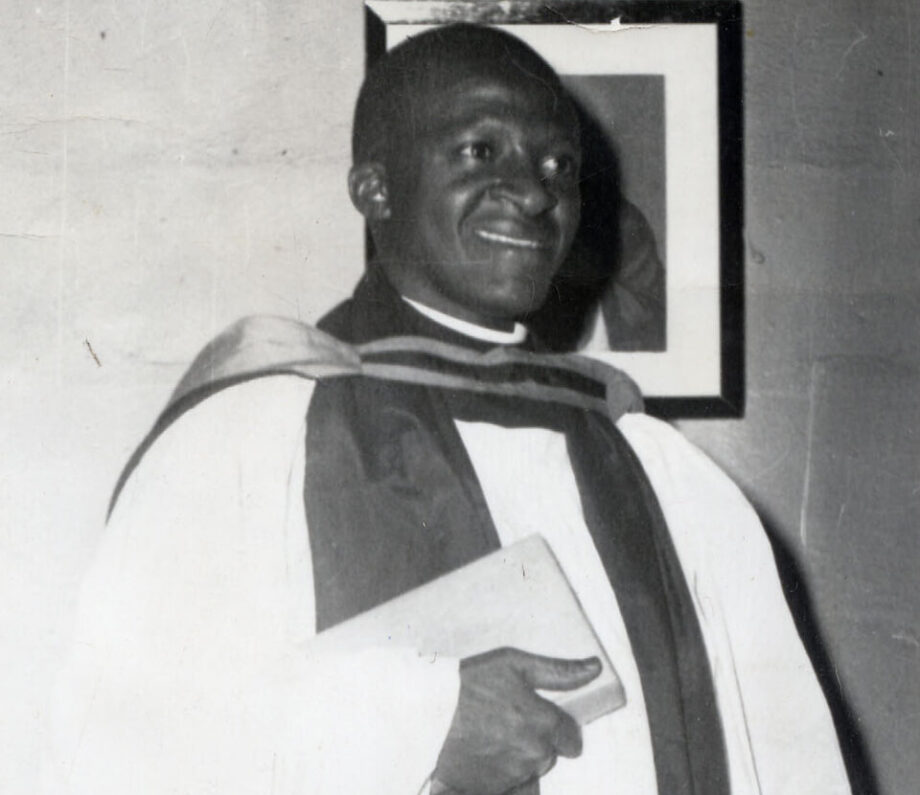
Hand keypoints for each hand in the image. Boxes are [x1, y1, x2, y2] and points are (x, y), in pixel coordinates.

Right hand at [434, 647, 600, 794]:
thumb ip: (559, 672)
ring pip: (528, 772)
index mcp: (544, 723)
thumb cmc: (467, 684)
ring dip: (517, 760)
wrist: (426, 713)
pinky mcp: (491, 791)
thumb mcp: (513, 664)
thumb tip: (594, 669)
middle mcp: (534, 754)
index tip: (538, 716)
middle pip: (549, 755)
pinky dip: (501, 778)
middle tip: (504, 720)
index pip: (572, 737)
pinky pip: (509, 789)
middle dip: (534, 741)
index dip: (558, 726)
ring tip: (490, 739)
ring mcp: (512, 776)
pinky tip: (483, 758)